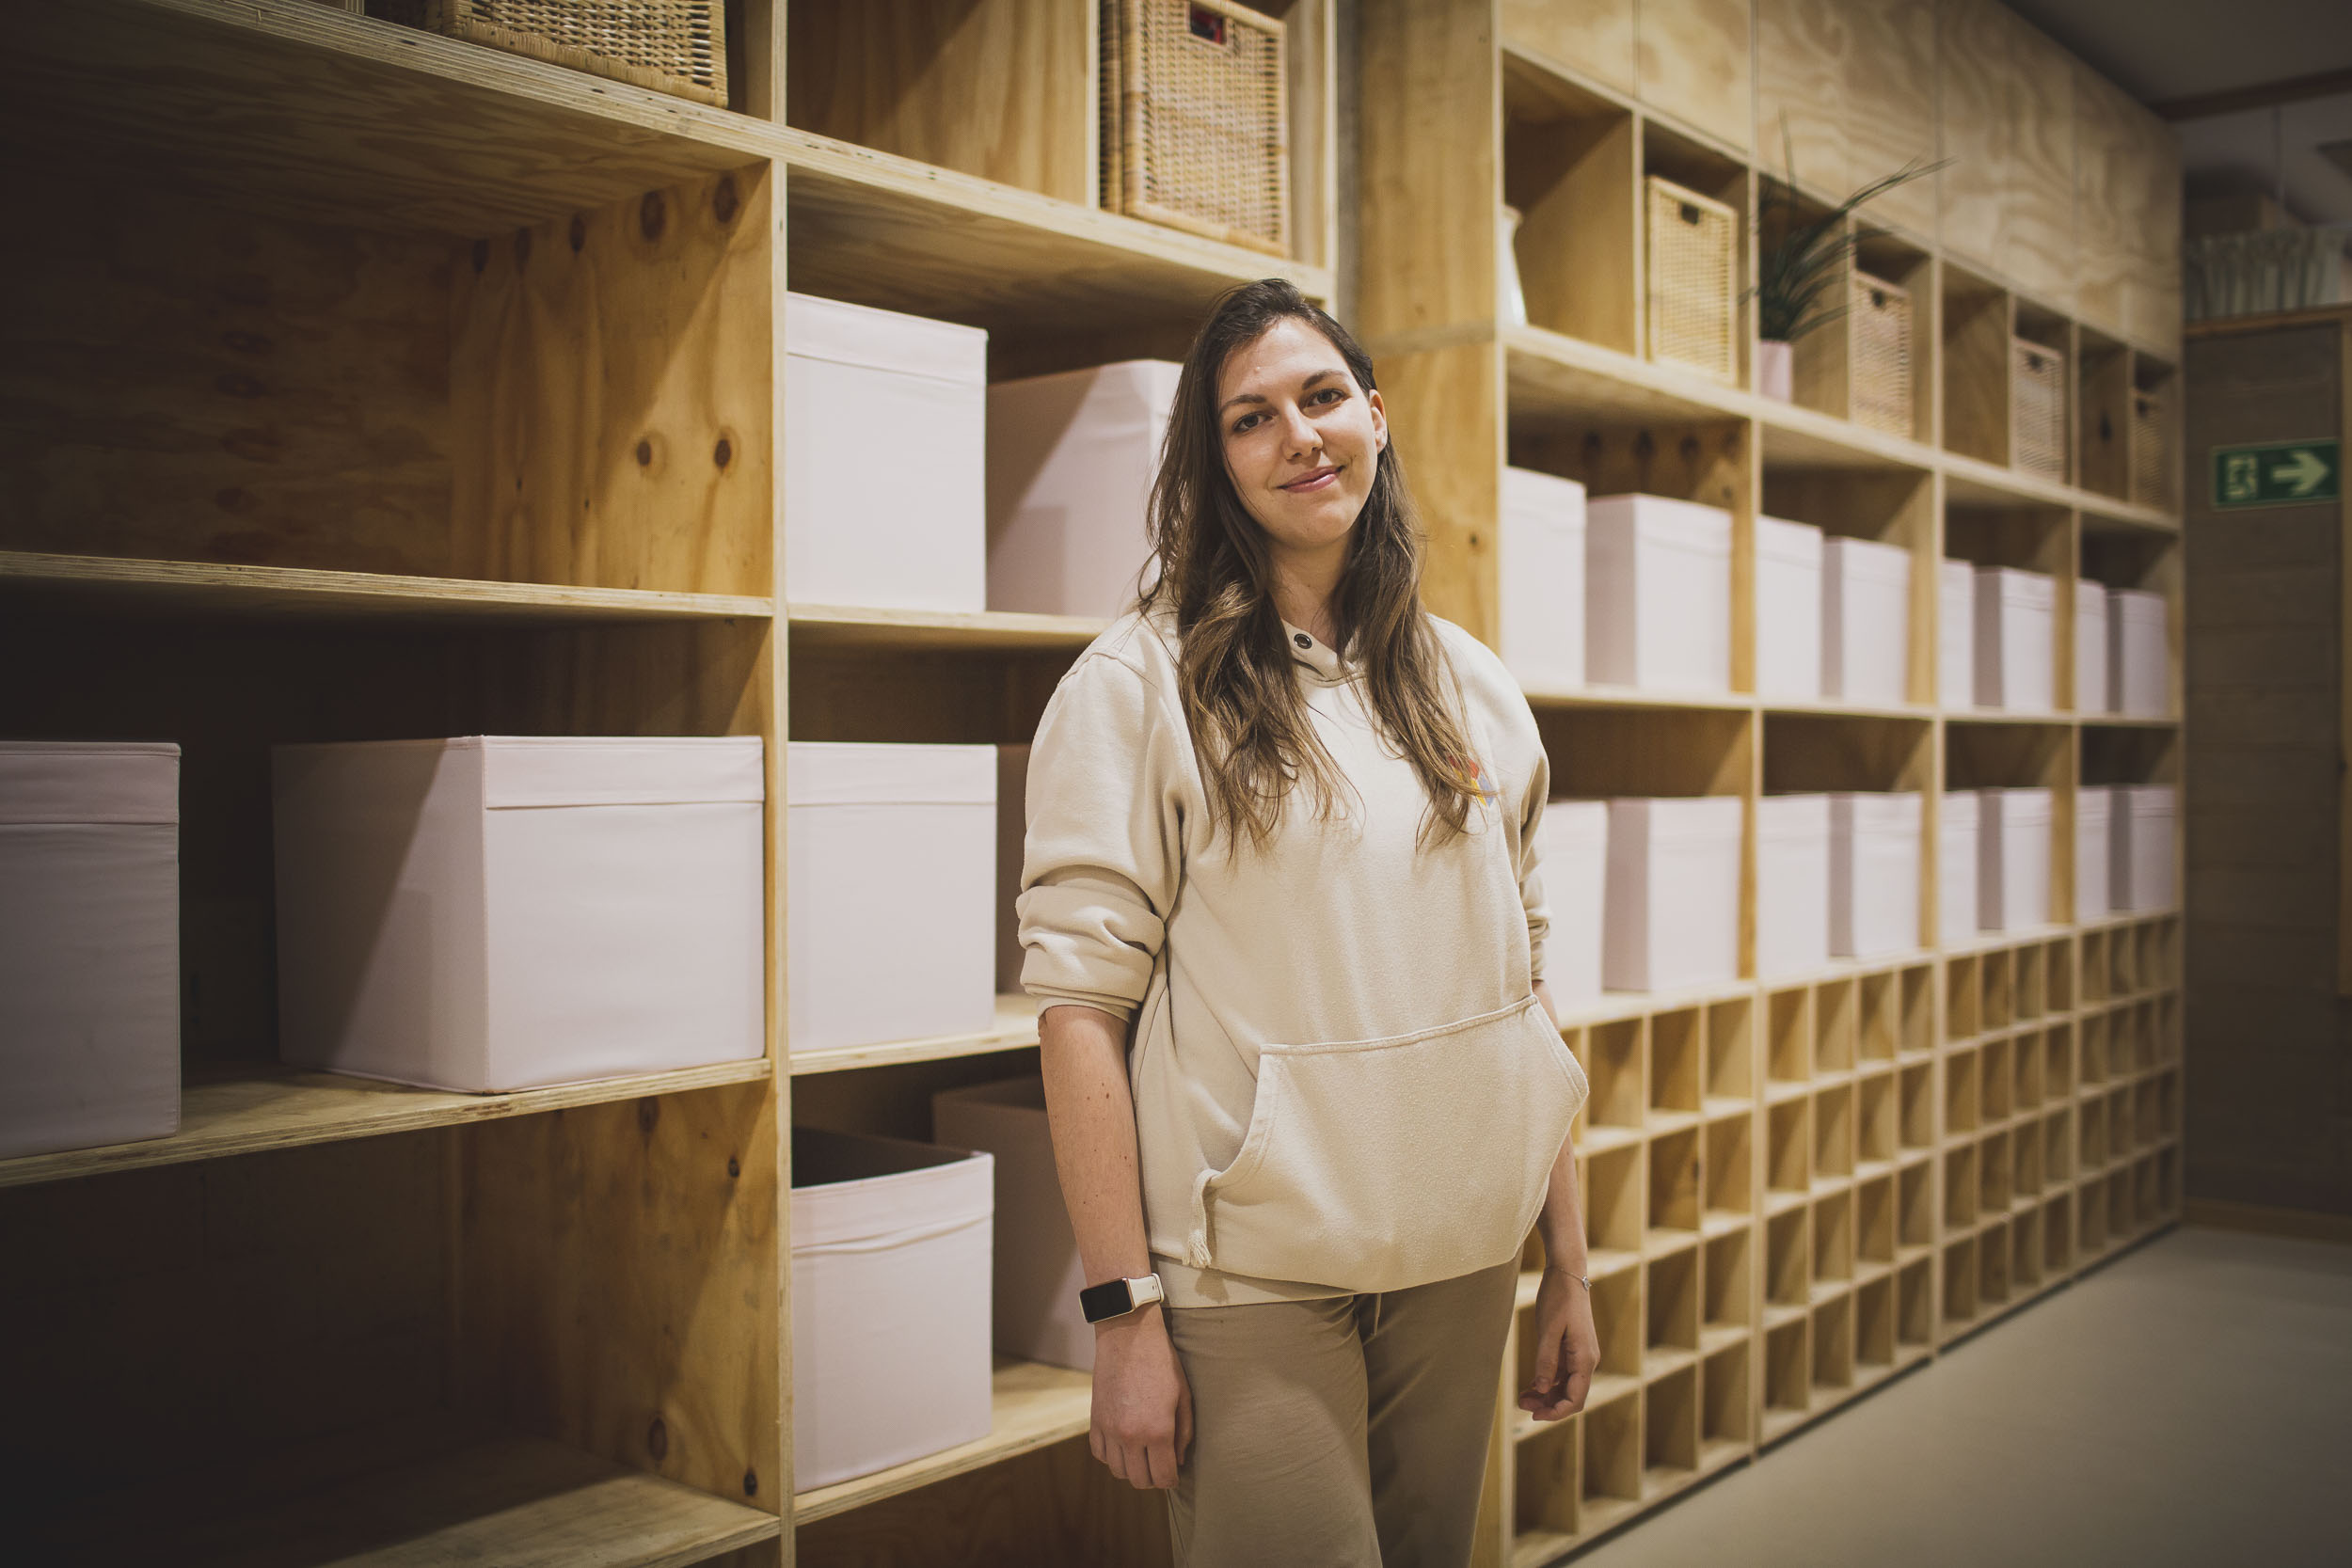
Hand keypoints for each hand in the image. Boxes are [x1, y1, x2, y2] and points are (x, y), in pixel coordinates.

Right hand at [1088, 1306, 1193, 1488]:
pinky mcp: (1095, 1420)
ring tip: (1142, 1455)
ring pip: (1118, 1471)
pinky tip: (1122, 1444)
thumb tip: (1176, 1462)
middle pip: (1139, 1480)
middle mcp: (1131, 1436)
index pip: (1163, 1478)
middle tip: (1159, 1465)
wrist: (1128, 1336)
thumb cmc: (1162, 1362)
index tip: (1173, 1473)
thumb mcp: (1184, 1396)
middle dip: (1152, 1478)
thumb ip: (1183, 1433)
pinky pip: (1100, 1454)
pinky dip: (1111, 1455)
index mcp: (1158, 1431)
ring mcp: (1110, 1430)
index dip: (1170, 1480)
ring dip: (1131, 1468)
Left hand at [1517, 1266, 1598, 1420]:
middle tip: (1522, 1406)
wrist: (1568, 1273)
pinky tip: (1531, 1385)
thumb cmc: (1558, 1297)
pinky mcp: (1573, 1348)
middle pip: (1572, 1396)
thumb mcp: (1548, 1330)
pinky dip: (1548, 1382)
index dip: (1556, 1412)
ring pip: (1566, 1386)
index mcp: (1585, 1358)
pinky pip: (1563, 1374)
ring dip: (1547, 1395)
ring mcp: (1581, 1355)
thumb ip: (1546, 1361)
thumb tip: (1543, 1389)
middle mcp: (1587, 1360)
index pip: (1575, 1399)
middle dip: (1549, 1406)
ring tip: (1523, 1398)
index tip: (1535, 1416)